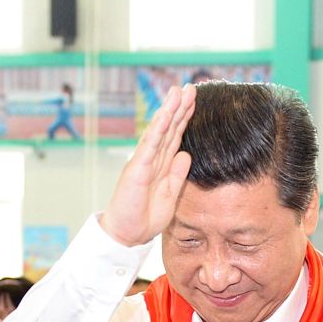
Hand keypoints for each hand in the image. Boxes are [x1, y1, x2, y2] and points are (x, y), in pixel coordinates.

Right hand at [100, 84, 195, 245]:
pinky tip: (164, 115)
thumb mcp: (170, 194)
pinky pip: (149, 146)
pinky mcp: (137, 169)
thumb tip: (186, 154)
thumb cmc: (145, 216)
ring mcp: (143, 161)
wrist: (127, 234)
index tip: (195, 100)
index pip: (175, 136)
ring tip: (178, 91)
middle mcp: (151, 158)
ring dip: (168, 111)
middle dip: (179, 107)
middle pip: (168, 128)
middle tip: (191, 86)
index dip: (185, 118)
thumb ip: (177, 175)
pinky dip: (157, 130)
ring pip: (159, 131)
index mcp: (160, 164)